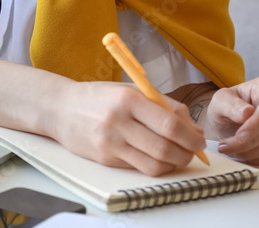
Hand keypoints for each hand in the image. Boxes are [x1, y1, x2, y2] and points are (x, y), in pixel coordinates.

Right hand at [52, 81, 206, 176]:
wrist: (59, 108)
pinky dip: (154, 166)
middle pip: (165, 148)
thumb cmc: (98, 97)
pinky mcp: (104, 159)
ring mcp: (110, 143)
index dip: (191, 137)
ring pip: (154, 165)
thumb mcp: (130, 90)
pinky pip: (138, 168)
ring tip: (177, 156)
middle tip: (192, 151)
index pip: (169, 125)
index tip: (199, 140)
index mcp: (128, 99)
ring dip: (173, 164)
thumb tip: (193, 128)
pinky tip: (156, 157)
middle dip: (186, 154)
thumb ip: (164, 105)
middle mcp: (118, 121)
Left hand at [206, 76, 258, 164]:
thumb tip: (247, 112)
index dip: (258, 123)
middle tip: (226, 146)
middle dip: (249, 142)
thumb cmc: (226, 106)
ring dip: (251, 152)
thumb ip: (230, 104)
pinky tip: (242, 154)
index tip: (240, 136)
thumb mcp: (220, 100)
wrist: (228, 120)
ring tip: (230, 150)